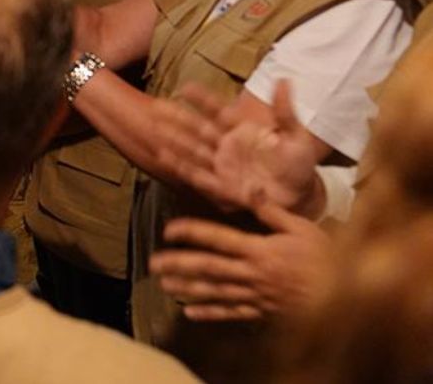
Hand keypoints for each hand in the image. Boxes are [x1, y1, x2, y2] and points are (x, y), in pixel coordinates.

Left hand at [151, 194, 330, 320]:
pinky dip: (209, 313)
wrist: (348, 299)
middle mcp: (251, 274)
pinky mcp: (262, 312)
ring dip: (187, 287)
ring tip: (163, 284)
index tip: (169, 229)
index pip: (217, 238)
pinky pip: (231, 313)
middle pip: (208, 268)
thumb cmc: (327, 258)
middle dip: (178, 264)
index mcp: (259, 250)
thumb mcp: (302, 228)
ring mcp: (255, 295)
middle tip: (152, 263)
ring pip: (214, 291)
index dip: (190, 232)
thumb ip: (272, 211)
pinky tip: (190, 312)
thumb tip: (250, 188)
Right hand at [153, 81, 322, 214]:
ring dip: (174, 140)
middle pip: (198, 129)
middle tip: (157, 105)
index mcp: (242, 131)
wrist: (300, 196)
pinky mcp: (221, 186)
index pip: (219, 112)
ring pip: (193, 150)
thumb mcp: (297, 137)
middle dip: (178, 118)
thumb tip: (285, 79)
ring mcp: (222, 166)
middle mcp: (227, 146)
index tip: (186, 87)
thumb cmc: (298, 165)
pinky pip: (197, 175)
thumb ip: (285, 112)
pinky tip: (163, 155)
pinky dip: (180, 166)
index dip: (203, 101)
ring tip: (154, 128)